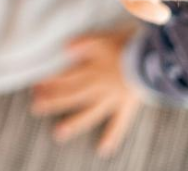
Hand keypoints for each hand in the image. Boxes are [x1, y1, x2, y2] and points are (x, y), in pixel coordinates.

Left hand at [31, 28, 141, 156]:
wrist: (152, 59)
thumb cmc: (128, 46)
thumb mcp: (103, 38)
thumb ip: (84, 42)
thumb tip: (64, 47)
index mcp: (91, 69)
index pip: (66, 77)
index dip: (50, 81)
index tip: (35, 86)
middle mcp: (98, 86)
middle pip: (72, 95)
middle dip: (53, 102)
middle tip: (36, 108)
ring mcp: (112, 99)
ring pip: (89, 112)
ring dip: (74, 123)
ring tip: (58, 134)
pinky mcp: (127, 106)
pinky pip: (119, 124)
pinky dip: (111, 136)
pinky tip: (103, 149)